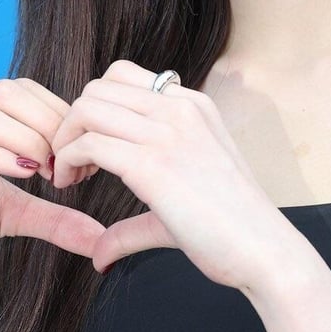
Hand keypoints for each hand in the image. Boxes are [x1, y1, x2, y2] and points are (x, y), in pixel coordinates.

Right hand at [0, 77, 106, 293]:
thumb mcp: (9, 216)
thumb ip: (53, 218)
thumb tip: (100, 236)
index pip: (20, 89)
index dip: (56, 113)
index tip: (78, 153)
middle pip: (6, 92)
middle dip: (48, 123)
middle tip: (67, 164)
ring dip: (28, 140)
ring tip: (48, 172)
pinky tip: (25, 174)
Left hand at [47, 60, 294, 288]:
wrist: (264, 251)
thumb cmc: (230, 231)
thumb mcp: (182, 204)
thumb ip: (135, 220)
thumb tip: (98, 254)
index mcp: (193, 107)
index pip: (123, 77)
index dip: (95, 108)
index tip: (91, 149)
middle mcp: (180, 109)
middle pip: (97, 88)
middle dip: (73, 122)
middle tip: (74, 164)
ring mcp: (168, 133)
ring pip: (87, 107)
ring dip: (65, 139)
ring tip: (70, 175)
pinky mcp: (153, 165)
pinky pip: (88, 143)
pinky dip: (67, 160)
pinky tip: (70, 186)